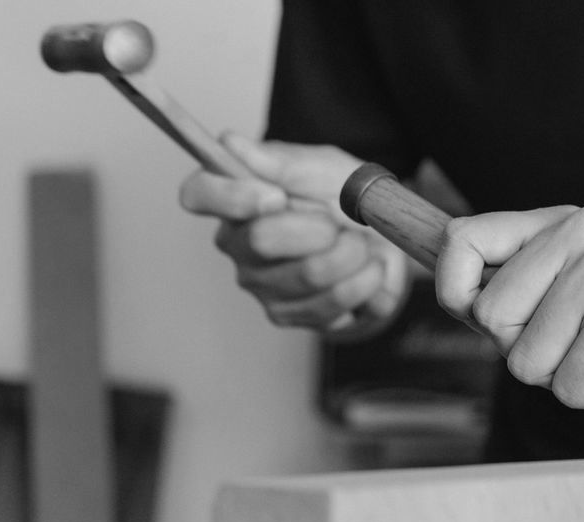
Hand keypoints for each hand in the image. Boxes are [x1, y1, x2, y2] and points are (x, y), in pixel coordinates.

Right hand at [177, 134, 408, 336]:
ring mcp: (259, 285)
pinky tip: (366, 269)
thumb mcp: (324, 168)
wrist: (386, 243)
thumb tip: (232, 145)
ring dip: (353, 252)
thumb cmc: (346, 200)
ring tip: (359, 243)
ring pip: (310, 273)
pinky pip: (332, 302)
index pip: (198, 194)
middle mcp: (238, 244)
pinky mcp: (287, 315)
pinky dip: (365, 280)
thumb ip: (283, 162)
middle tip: (340, 220)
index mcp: (237, 197)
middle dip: (320, 226)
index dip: (232, 196)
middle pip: (260, 240)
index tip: (276, 195)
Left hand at [437, 206, 583, 442]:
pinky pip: (568, 384)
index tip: (473, 312)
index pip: (463, 239)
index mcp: (572, 224)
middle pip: (490, 315)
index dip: (454, 288)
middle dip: (529, 352)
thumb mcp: (573, 306)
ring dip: (568, 379)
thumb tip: (450, 289)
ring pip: (526, 360)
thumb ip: (517, 293)